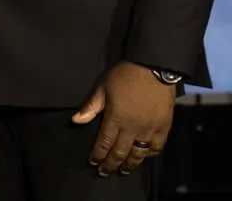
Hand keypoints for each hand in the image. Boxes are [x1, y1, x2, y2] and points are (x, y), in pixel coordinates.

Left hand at [73, 61, 175, 176]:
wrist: (153, 68)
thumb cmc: (124, 75)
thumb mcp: (103, 86)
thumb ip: (91, 106)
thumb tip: (76, 120)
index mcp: (116, 118)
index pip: (104, 142)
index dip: (98, 154)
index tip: (93, 162)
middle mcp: (133, 127)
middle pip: (121, 152)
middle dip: (111, 164)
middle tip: (105, 172)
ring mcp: (150, 129)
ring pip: (139, 153)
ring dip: (130, 164)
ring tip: (123, 171)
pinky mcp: (163, 127)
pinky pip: (156, 147)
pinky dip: (149, 155)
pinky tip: (144, 157)